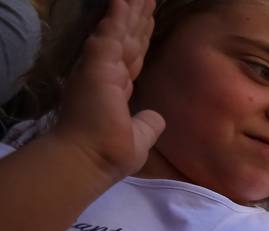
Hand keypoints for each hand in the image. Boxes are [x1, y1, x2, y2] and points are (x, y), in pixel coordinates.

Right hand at [51, 0, 165, 180]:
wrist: (92, 158)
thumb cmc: (111, 153)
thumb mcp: (139, 136)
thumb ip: (148, 123)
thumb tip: (157, 117)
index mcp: (116, 88)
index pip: (132, 57)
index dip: (140, 38)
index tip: (148, 21)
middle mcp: (107, 74)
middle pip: (128, 39)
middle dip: (138, 18)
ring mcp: (101, 67)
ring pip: (121, 32)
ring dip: (131, 11)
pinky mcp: (98, 65)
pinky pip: (111, 34)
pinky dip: (118, 16)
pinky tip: (124, 0)